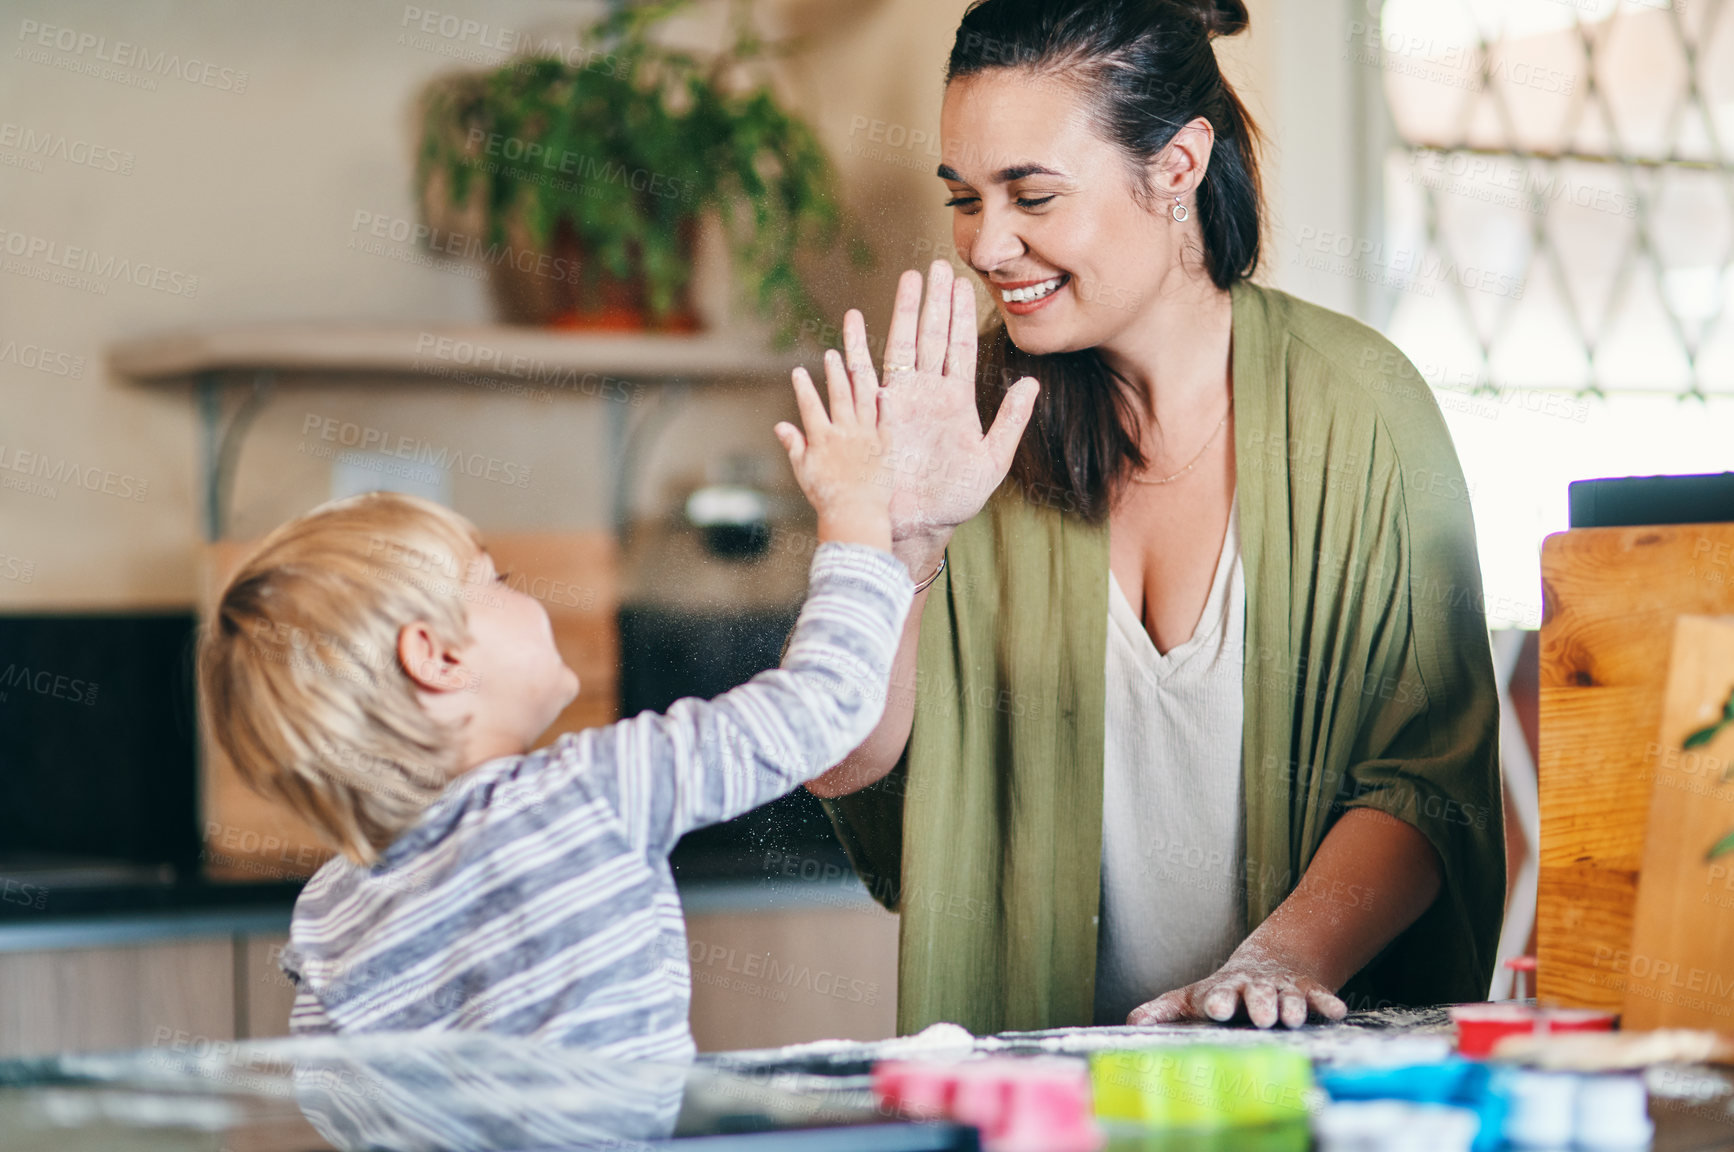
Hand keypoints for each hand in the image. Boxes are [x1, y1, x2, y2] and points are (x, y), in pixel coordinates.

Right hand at [775, 348, 892, 552]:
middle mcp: (844, 433)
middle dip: (834, 373)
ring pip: (863, 401)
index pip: (810, 406)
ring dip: (857, 379)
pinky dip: (884, 405)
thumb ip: (794, 445)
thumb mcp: (804, 472)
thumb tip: (780, 425)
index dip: (803, 387)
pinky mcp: (886, 446)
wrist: (856, 515)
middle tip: (831, 354)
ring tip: (854, 361)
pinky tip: (883, 390)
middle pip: (839, 395)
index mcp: (822, 439)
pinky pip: (886, 420)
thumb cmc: (827, 497)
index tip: (798, 370)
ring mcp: (867, 437)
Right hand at [838, 260, 1039, 543]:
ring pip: (903, 346)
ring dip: (905, 313)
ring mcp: (902, 402)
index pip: (960, 346)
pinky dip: (859, 348)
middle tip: (937, 265)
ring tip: (907, 279)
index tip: (963, 283)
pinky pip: (866, 377)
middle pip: (932, 336)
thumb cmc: (957, 497)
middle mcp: (928, 393)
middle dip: (935, 301)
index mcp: (956, 400)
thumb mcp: (993, 459)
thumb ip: (1011, 420)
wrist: (921, 524)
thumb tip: (1031, 381)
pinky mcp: (879, 417)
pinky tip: (854, 321)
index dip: (961, 314)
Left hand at [1127, 941, 1347, 1029]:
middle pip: (1257, 994)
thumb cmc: (1223, 990)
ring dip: (1291, 1006)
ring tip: (1292, 1018)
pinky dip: (1327, 1003)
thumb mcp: (1193, 997)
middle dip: (1259, 1004)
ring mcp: (1282, 988)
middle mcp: (1254, 987)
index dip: (1218, 1000)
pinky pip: (1319, 996)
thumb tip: (1132, 1022)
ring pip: (1288, 996)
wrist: (1268, 963)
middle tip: (1261, 1017)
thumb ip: (1165, 1009)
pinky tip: (1336, 1012)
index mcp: (1223, 989)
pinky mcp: (1307, 990)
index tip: (1215, 1008)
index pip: (1218, 993)